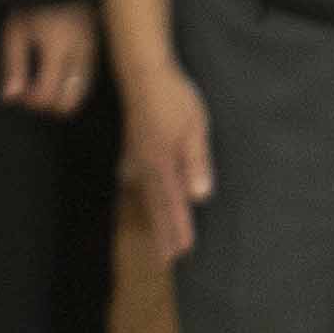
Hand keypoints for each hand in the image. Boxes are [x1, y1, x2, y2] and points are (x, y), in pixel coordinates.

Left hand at [1, 2, 100, 116]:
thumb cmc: (33, 5)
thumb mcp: (15, 32)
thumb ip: (13, 67)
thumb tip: (11, 99)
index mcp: (57, 51)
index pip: (47, 96)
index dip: (30, 102)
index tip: (20, 91)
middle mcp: (80, 56)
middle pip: (69, 104)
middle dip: (48, 106)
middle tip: (32, 91)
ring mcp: (92, 54)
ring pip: (81, 95)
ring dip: (61, 98)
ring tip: (43, 83)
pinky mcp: (96, 51)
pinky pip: (87, 81)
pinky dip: (71, 87)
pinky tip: (56, 74)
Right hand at [118, 58, 213, 257]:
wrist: (144, 72)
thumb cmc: (174, 97)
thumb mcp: (195, 127)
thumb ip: (196, 162)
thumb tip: (200, 196)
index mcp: (164, 162)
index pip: (174, 203)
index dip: (179, 228)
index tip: (183, 252)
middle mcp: (147, 165)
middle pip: (157, 205)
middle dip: (164, 233)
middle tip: (167, 260)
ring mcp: (137, 156)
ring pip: (146, 195)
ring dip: (153, 218)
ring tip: (156, 238)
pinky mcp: (134, 146)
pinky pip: (137, 179)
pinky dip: (139, 194)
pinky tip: (133, 192)